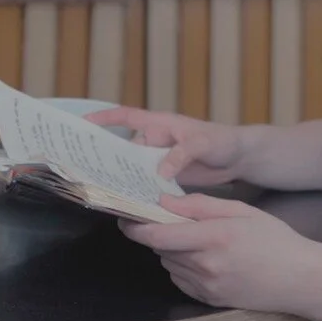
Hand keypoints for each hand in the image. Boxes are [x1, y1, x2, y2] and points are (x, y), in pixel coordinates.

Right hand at [86, 106, 244, 185]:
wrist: (238, 158)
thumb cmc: (222, 141)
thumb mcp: (202, 143)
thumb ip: (181, 154)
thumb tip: (160, 172)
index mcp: (160, 125)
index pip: (126, 117)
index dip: (104, 118)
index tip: (83, 123)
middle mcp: (155, 141)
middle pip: (124, 147)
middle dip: (106, 156)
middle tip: (87, 169)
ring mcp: (159, 160)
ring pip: (133, 168)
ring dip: (122, 178)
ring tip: (105, 190)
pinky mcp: (166, 178)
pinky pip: (147, 182)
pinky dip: (139, 191)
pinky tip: (132, 203)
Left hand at [121, 194, 321, 313]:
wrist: (300, 278)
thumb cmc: (275, 240)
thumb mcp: (241, 210)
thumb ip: (200, 205)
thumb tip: (165, 201)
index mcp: (214, 236)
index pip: (158, 235)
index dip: (136, 227)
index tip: (126, 217)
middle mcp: (207, 264)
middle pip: (161, 248)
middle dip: (158, 232)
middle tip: (169, 220)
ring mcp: (207, 286)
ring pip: (168, 263)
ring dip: (171, 250)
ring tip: (197, 239)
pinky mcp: (209, 299)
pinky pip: (180, 279)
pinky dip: (182, 266)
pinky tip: (204, 257)